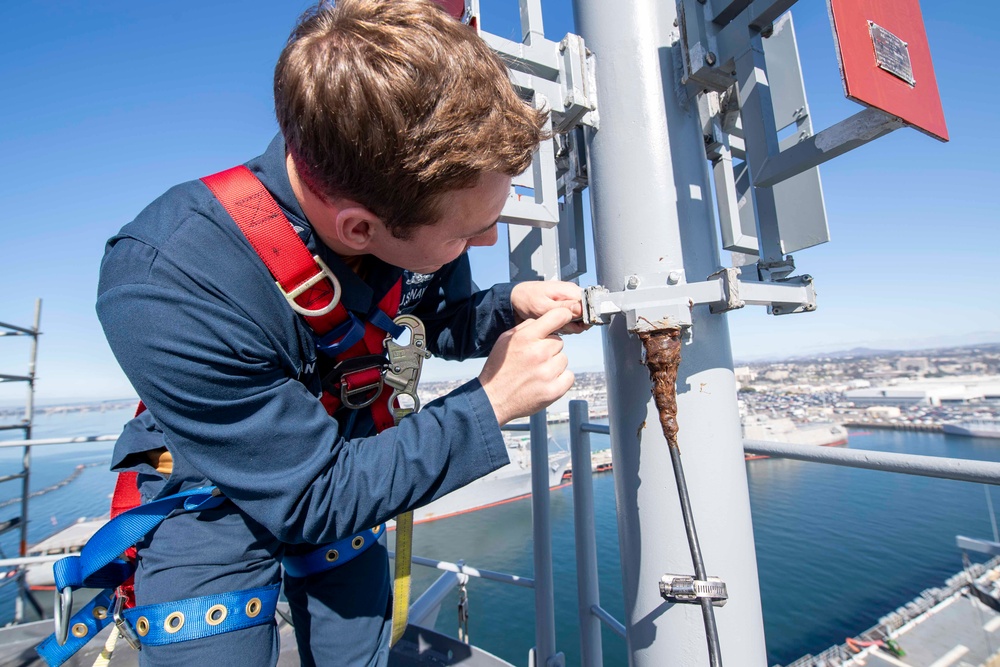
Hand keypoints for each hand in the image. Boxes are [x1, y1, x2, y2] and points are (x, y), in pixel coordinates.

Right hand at [479, 307, 575, 425]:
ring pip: (563, 359)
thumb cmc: (499, 368)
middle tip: (534, 358)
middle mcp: (538, 353)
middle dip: (549, 348)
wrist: (493, 399)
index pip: (556, 317)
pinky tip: (546, 381)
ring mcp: (547, 373)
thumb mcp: (505, 340)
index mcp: (526, 338)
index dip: (563, 316)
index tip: (564, 319)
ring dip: (554, 364)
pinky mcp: (553, 390)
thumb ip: (526, 328)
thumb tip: (545, 320)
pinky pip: (569, 376)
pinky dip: (560, 379)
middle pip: (559, 341)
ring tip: (537, 372)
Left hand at [510, 281, 588, 334]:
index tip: (574, 325)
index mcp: (570, 290)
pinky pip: (572, 320)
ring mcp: (569, 301)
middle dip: (575, 324)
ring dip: (568, 326)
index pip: (590, 304)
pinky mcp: (565, 307)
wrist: (517, 299)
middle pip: (586, 314)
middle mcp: (572, 294)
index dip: (585, 317)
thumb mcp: (543, 306)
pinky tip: (555, 325)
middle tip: (560, 326)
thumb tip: (581, 309)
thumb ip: (563, 308)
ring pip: (579, 319)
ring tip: (555, 324)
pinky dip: (564, 325)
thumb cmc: (527, 299)